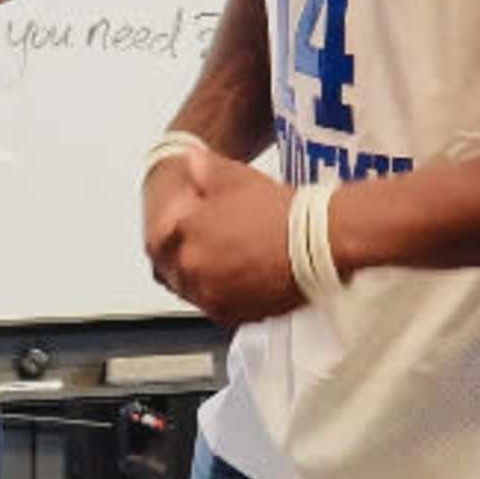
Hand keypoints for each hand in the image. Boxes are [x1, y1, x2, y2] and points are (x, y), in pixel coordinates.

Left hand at [148, 153, 306, 325]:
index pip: (161, 241)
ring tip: (224, 268)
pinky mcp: (234, 316)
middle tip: (206, 251)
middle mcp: (192, 269)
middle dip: (185, 260)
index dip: (174, 235)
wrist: (318, 241)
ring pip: (195, 292)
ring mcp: (212, 296)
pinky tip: (238, 283)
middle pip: (175, 270)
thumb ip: (205, 170)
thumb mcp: (236, 177)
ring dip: (202, 281)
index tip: (183, 231)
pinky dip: (223, 297)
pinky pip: (218, 308)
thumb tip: (190, 162)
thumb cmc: (280, 211)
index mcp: (184, 234)